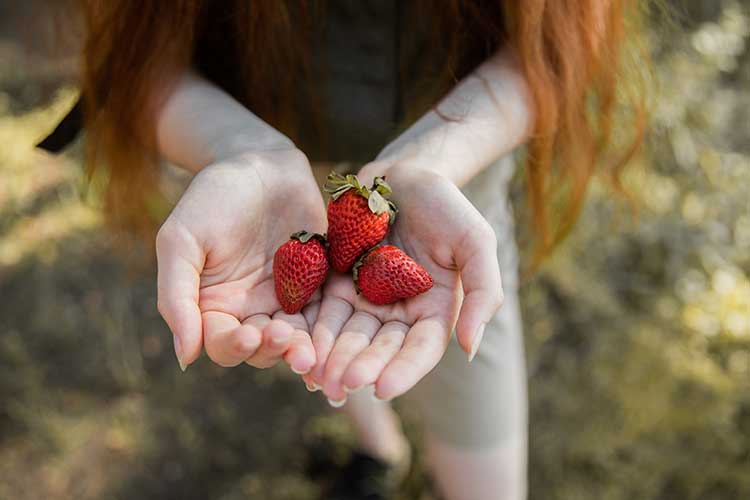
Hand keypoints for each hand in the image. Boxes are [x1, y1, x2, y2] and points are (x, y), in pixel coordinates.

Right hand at [156, 148, 325, 371]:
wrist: (261, 163)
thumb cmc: (212, 197)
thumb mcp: (181, 241)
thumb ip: (176, 297)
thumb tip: (185, 357)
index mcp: (214, 306)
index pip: (222, 344)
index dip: (234, 347)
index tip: (249, 336)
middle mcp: (251, 310)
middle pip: (262, 349)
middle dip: (273, 350)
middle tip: (286, 340)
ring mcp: (288, 299)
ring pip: (296, 337)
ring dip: (303, 347)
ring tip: (311, 351)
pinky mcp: (319, 284)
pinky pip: (326, 311)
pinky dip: (330, 325)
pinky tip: (338, 330)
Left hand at [303, 166, 502, 402]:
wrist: (403, 175)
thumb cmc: (445, 206)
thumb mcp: (476, 242)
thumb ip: (483, 292)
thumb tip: (470, 347)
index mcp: (434, 309)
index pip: (421, 348)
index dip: (404, 370)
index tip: (383, 389)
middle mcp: (399, 312)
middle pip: (380, 347)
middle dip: (362, 368)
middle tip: (342, 386)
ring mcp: (365, 299)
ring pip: (348, 335)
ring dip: (333, 358)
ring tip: (316, 377)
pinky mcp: (336, 283)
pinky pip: (323, 311)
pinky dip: (313, 331)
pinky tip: (298, 348)